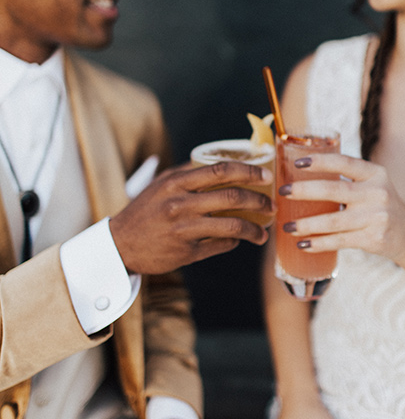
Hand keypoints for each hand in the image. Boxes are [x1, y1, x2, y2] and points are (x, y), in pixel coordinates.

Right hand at [111, 161, 273, 273]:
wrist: (120, 245)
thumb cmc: (145, 211)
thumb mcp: (161, 185)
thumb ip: (188, 173)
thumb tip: (223, 165)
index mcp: (176, 182)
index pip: (221, 170)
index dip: (249, 172)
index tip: (266, 176)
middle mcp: (180, 204)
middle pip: (232, 198)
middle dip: (259, 202)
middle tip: (271, 206)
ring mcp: (183, 229)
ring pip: (232, 226)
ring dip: (253, 229)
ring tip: (262, 234)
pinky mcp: (185, 252)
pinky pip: (220, 245)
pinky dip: (234, 242)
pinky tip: (238, 240)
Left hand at [281, 153, 404, 263]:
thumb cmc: (379, 205)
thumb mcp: (372, 185)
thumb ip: (347, 179)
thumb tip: (301, 177)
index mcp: (374, 174)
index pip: (344, 163)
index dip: (320, 161)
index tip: (297, 163)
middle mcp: (377, 193)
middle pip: (334, 190)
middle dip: (304, 191)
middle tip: (283, 192)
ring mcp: (376, 217)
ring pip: (333, 221)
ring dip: (306, 224)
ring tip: (287, 226)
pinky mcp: (373, 238)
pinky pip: (339, 241)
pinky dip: (318, 243)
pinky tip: (303, 244)